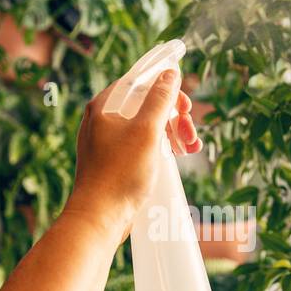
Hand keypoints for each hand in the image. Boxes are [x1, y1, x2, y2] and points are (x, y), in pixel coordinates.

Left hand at [67, 69, 201, 241]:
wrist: (100, 217)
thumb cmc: (119, 173)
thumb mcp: (146, 131)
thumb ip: (160, 99)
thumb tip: (169, 73)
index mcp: (104, 106)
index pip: (139, 81)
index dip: (165, 88)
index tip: (185, 104)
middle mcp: (103, 120)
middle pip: (146, 104)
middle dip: (174, 116)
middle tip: (190, 132)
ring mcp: (109, 141)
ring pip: (147, 126)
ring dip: (172, 132)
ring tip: (191, 148)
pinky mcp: (116, 161)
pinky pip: (143, 144)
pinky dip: (161, 146)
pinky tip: (180, 155)